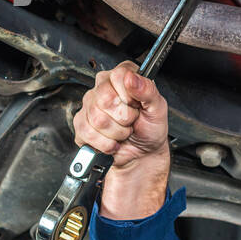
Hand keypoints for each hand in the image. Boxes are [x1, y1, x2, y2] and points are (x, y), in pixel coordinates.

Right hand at [74, 60, 170, 218]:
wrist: (139, 167)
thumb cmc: (151, 138)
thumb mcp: (159, 113)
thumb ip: (148, 92)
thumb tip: (133, 78)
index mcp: (124, 79)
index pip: (118, 73)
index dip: (128, 95)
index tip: (136, 108)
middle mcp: (104, 90)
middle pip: (102, 96)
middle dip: (123, 118)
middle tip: (131, 126)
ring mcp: (90, 109)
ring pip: (92, 116)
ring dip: (113, 133)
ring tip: (122, 137)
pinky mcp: (81, 128)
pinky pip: (83, 132)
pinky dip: (101, 144)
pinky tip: (110, 145)